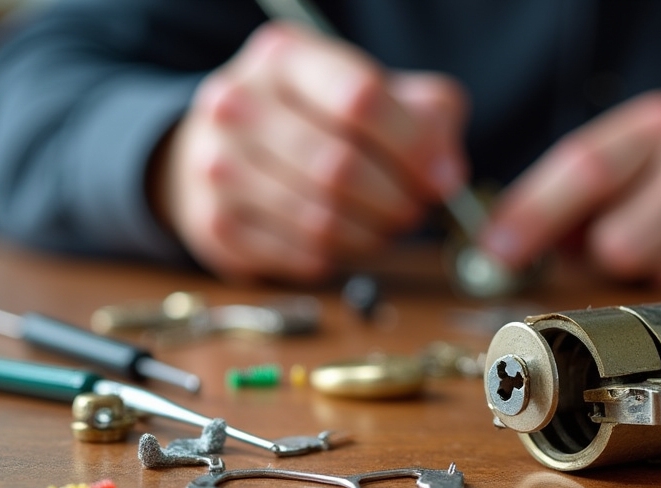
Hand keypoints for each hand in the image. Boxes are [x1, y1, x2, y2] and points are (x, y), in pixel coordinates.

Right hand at [149, 22, 467, 282]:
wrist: (232, 145)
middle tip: (414, 210)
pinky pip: (299, 255)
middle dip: (395, 200)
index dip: (412, 147)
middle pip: (338, 166)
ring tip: (384, 225)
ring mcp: (216, 164)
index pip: (360, 99)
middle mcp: (237, 103)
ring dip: (370, 235)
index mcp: (284, 57)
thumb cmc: (320, 117)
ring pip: (319, 219)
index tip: (440, 177)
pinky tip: (344, 239)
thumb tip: (445, 175)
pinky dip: (337, 257)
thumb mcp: (379, 92)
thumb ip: (426, 118)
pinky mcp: (215, 223)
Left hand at [480, 92, 660, 287]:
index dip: (530, 217)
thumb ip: (586, 187)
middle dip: (607, 254)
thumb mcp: (650, 148)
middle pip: (612, 244)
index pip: (582, 170)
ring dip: (652, 271)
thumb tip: (518, 244)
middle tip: (634, 232)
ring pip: (651, 277)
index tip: (495, 252)